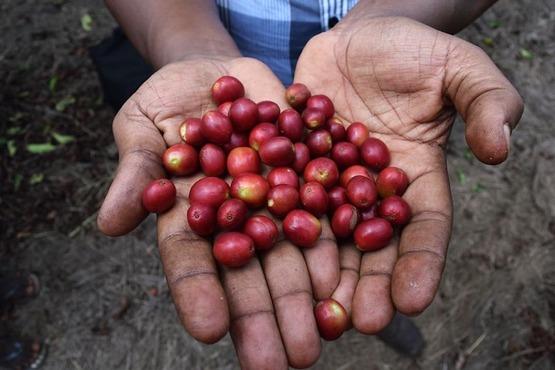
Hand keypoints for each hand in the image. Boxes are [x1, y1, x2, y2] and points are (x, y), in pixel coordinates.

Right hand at [97, 58, 338, 368]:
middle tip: (283, 362)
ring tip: (325, 334)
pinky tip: (349, 274)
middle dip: (266, 315)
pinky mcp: (309, 174)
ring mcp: (276, 199)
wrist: (220, 76)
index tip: (209, 331)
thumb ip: (135, 172)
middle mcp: (239, 217)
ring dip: (308, 294)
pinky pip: (326, 207)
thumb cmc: (168, 102)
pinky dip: (337, 239)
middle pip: (252, 270)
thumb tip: (110, 222)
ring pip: (293, 252)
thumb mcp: (143, 126)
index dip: (199, 293)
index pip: (193, 260)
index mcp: (193, 214)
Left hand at [294, 17, 522, 332]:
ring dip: (316, 268)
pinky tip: (262, 244)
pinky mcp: (293, 162)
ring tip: (309, 304)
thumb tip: (499, 148)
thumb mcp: (460, 67)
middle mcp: (369, 191)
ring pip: (321, 230)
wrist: (359, 38)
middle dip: (364, 284)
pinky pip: (282, 191)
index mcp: (415, 180)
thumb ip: (487, 101)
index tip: (411, 302)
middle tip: (353, 322)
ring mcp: (327, 180)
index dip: (419, 265)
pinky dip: (273, 216)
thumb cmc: (415, 51)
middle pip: (368, 245)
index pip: (423, 231)